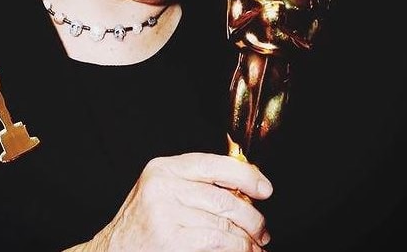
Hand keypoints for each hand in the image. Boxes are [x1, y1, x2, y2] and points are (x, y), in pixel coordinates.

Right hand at [78, 152, 272, 250]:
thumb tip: (246, 189)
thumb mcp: (162, 193)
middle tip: (262, 230)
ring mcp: (165, 213)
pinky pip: (218, 242)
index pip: (214, 164)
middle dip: (252, 217)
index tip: (265, 189)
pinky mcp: (171, 240)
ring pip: (225, 224)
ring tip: (254, 246)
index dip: (246, 175)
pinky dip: (237, 249)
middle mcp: (162, 186)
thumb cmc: (141, 226)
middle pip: (225, 197)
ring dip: (247, 239)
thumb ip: (195, 185)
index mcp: (163, 169)